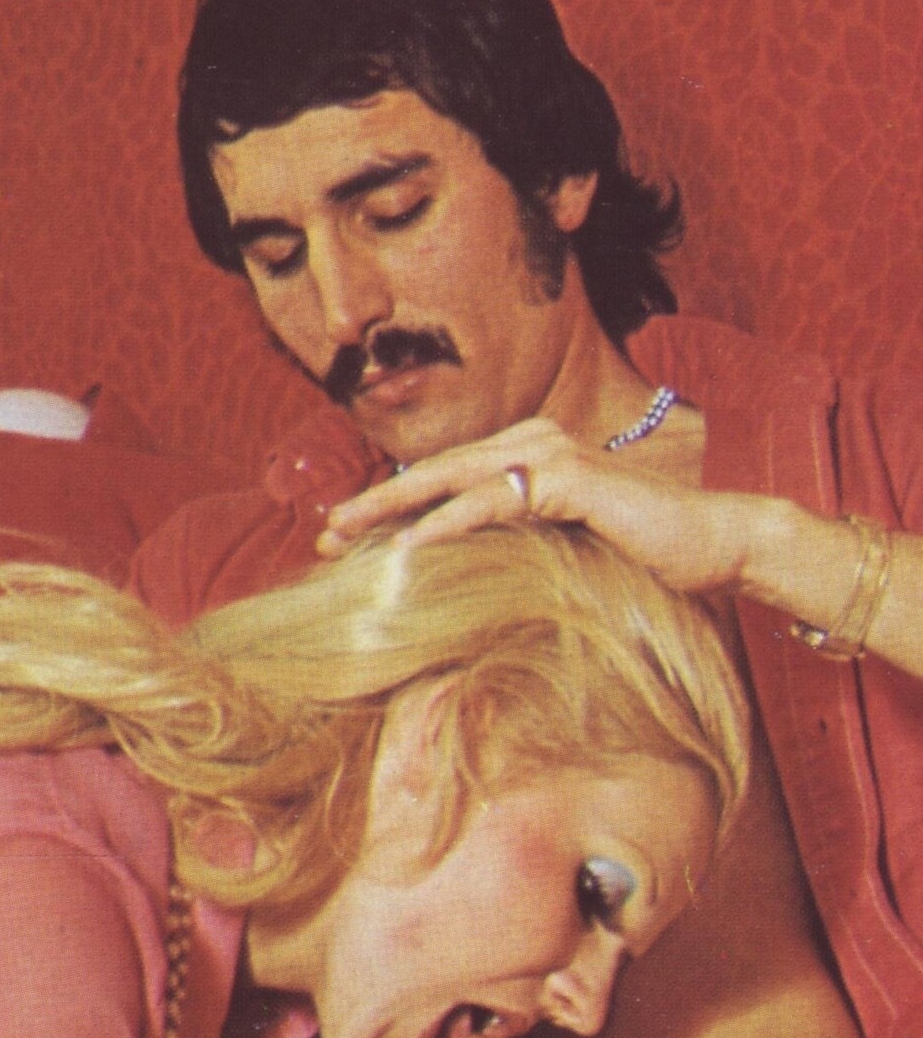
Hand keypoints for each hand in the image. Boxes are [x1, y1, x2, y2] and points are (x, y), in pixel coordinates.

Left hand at [318, 417, 779, 597]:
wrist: (716, 547)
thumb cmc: (645, 559)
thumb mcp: (563, 557)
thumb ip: (517, 556)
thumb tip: (465, 594)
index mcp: (527, 458)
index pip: (444, 481)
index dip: (389, 507)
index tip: (341, 539)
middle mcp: (532, 443)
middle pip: (433, 473)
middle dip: (373, 504)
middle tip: (323, 532)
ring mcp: (550, 454)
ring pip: (450, 481)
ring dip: (392, 510)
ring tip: (345, 536)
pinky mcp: (569, 478)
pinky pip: (492, 503)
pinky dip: (444, 525)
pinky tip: (406, 550)